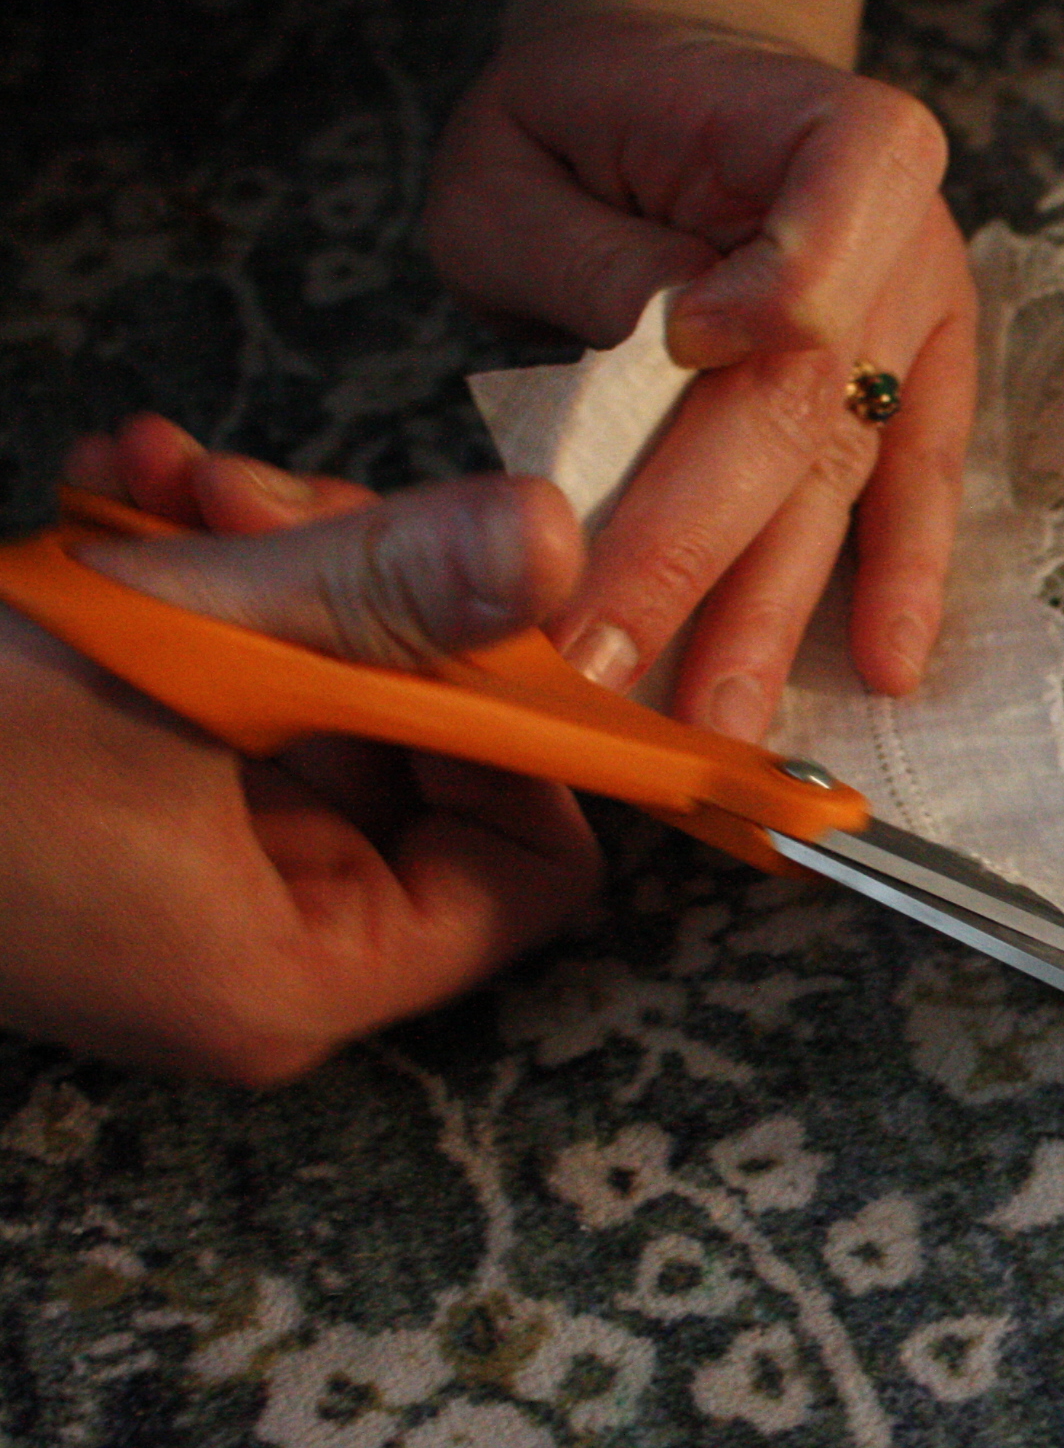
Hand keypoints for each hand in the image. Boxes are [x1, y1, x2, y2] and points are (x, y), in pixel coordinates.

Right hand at [1, 415, 601, 1083]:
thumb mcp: (170, 638)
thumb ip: (375, 592)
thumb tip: (559, 540)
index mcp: (299, 971)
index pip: (531, 870)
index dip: (520, 727)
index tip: (460, 597)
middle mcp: (260, 945)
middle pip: (431, 759)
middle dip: (376, 601)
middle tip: (271, 493)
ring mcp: (187, 873)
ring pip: (326, 693)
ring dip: (274, 560)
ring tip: (172, 476)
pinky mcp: (121, 803)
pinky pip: (225, 686)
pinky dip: (192, 582)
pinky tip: (128, 485)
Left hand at [426, 0, 977, 741]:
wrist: (665, 93)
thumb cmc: (578, 128)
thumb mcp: (520, 155)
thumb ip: (583, 252)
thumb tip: (665, 348)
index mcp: (824, 131)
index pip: (833, 215)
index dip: (776, 293)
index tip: (691, 344)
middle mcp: (900, 231)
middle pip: (809, 397)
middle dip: (700, 539)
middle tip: (607, 654)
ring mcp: (917, 321)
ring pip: (842, 476)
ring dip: (773, 605)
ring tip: (713, 719)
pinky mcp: (916, 391)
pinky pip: (910, 494)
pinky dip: (895, 582)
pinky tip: (883, 668)